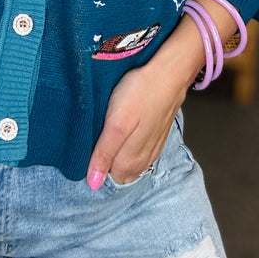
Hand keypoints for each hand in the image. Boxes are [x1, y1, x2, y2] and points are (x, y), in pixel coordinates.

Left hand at [87, 14, 206, 187]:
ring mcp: (154, 145)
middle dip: (110, 164)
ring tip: (110, 138)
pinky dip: (134, 147)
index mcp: (131, 159)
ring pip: (135, 162)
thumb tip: (93, 184)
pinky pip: (145, 150)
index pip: (111, 178)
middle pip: (124, 172)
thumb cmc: (139, 94)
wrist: (169, 74)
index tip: (89, 148)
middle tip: (98, 140)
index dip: (99, 166)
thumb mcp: (115, 124)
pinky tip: (129, 135)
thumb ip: (104, 154)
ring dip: (122, 156)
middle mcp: (144, 158)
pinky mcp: (160, 132)